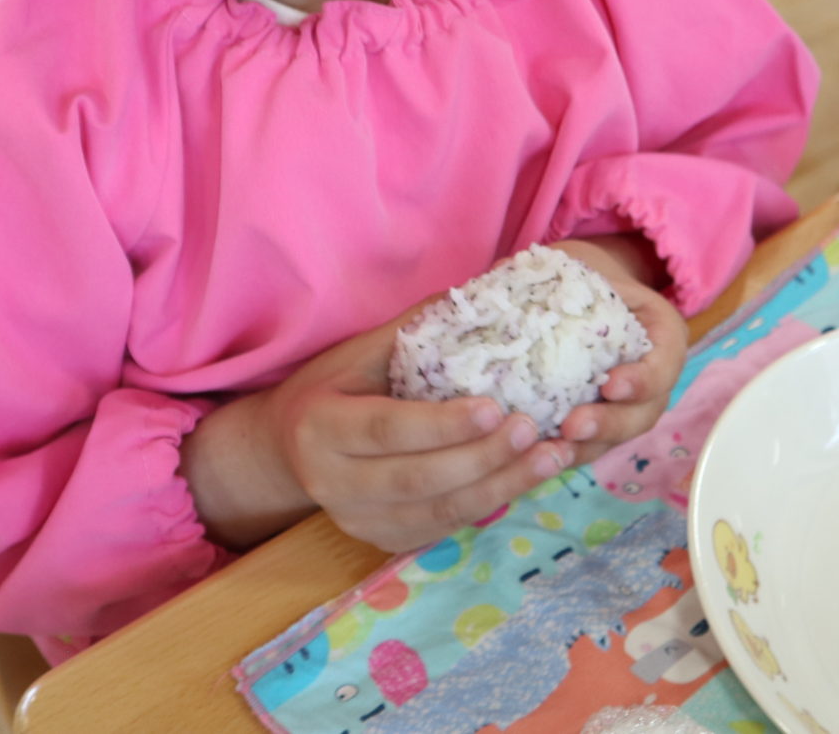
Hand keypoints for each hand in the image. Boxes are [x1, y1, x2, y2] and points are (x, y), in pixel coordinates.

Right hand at [181, 314, 569, 555]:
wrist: (288, 449)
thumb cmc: (332, 387)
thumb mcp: (359, 353)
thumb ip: (416, 332)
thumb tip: (486, 297)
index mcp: (321, 427)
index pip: (388, 431)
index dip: (443, 424)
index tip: (495, 407)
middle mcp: (332, 484)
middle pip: (417, 479)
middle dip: (483, 458)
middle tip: (535, 430)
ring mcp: (357, 521)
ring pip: (437, 513)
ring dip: (500, 487)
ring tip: (550, 457)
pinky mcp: (382, 541)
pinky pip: (442, 527)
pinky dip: (488, 504)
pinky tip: (526, 478)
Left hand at [548, 239, 686, 457]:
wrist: (585, 300)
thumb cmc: (585, 280)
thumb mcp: (581, 266)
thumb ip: (547, 272)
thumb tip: (499, 275)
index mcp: (662, 335)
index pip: (663, 364)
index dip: (642, 380)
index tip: (609, 384)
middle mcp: (653, 379)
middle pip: (642, 413)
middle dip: (609, 425)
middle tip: (571, 426)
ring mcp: (629, 408)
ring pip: (616, 439)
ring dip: (585, 448)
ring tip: (550, 450)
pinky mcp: (602, 427)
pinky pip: (590, 447)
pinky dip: (566, 454)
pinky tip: (536, 456)